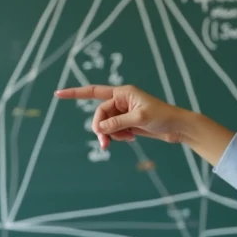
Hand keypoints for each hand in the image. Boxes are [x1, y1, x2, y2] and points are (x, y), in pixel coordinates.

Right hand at [54, 84, 187, 149]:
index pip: (94, 92)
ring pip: (106, 125)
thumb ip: (118, 123)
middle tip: (104, 144)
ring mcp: (124, 112)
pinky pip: (114, 131)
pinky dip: (119, 137)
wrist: (178, 127)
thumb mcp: (139, 119)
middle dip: (101, 129)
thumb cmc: (163, 117)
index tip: (58, 93)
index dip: (75, 94)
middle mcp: (121, 100)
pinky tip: (131, 138)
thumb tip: (100, 128)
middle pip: (100, 115)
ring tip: (126, 140)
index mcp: (123, 93)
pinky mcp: (128, 123)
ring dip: (112, 134)